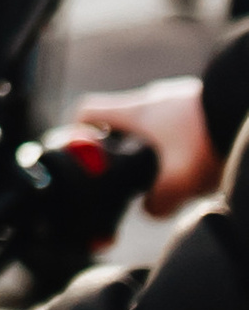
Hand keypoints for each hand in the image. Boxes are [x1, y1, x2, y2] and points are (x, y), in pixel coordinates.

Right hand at [76, 77, 217, 217]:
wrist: (246, 110)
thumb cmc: (208, 137)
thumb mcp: (179, 180)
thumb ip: (158, 202)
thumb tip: (149, 209)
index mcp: (135, 112)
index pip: (87, 112)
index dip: (77, 132)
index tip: (81, 154)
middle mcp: (152, 101)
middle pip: (121, 125)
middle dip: (123, 153)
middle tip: (132, 179)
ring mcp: (179, 101)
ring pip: (155, 130)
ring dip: (158, 152)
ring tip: (175, 179)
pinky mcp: (202, 106)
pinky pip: (182, 129)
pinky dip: (184, 148)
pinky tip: (202, 167)